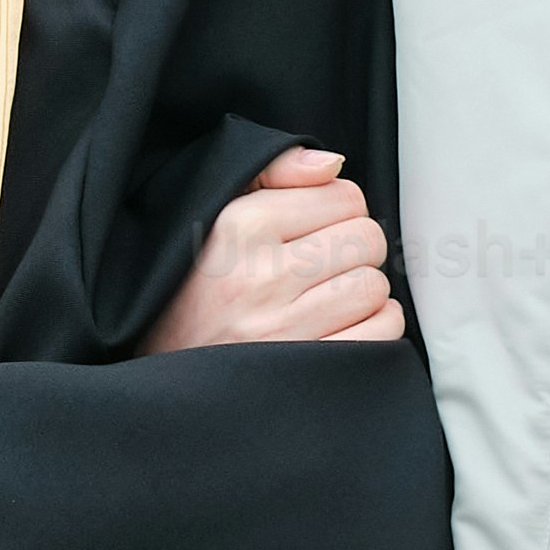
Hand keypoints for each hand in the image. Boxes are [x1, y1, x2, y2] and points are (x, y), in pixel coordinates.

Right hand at [144, 145, 404, 353]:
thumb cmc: (195, 293)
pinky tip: (340, 330)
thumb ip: (272, 172)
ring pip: (375, 286)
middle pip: (367, 239)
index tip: (313, 233)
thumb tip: (333, 165)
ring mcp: (285, 330)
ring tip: (325, 302)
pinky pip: (381, 333)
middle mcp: (260, 276)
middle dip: (353, 251)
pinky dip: (374, 330)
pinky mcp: (308, 373)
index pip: (344, 195)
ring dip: (362, 293)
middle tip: (321, 270)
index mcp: (238, 227)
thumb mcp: (214, 216)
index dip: (337, 212)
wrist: (167, 384)